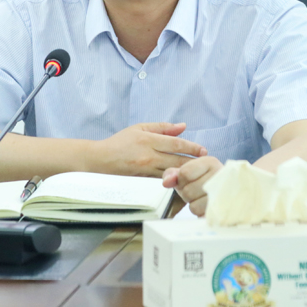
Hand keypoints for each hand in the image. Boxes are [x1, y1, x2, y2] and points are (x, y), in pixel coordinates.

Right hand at [92, 122, 206, 176]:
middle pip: (177, 160)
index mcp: (148, 139)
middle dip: (194, 162)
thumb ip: (161, 127)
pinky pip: (162, 181)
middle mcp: (148, 155)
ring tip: (198, 173)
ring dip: (186, 173)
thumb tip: (182, 126)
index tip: (203, 151)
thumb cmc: (120, 142)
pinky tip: (182, 181)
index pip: (176, 144)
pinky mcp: (143, 181)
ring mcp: (145, 170)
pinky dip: (174, 180)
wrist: (100, 160)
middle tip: (206, 163)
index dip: (192, 147)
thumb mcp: (139, 128)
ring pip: (172, 172)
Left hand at [162, 156, 222, 216]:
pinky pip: (202, 216)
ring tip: (201, 199)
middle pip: (188, 191)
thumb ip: (172, 174)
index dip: (181, 181)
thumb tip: (166, 182)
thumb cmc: (203, 181)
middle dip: (187, 194)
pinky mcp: (224, 210)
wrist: (226, 194)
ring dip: (194, 205)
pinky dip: (200, 213)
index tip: (188, 181)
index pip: (184, 173)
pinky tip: (205, 207)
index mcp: (209, 162)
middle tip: (196, 192)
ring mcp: (225, 193)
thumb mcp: (186, 172)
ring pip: (194, 206)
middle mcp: (220, 175)